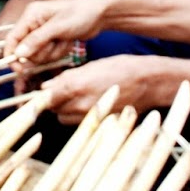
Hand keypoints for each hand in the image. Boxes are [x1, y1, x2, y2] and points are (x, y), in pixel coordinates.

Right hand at [5, 0, 111, 66]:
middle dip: (41, 52)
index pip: (12, 38)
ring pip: (38, 55)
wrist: (101, 13)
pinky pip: (50, 55)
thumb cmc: (81, 13)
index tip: (18, 69)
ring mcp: (43, 33)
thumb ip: (36, 40)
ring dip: (53, 52)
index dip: (12, 55)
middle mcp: (34, 24)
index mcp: (30, 15)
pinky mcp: (52, 40)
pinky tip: (68, 41)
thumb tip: (18, 54)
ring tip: (64, 40)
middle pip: (25, 50)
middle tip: (55, 43)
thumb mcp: (58, 26)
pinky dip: (60, 51)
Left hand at [40, 55, 161, 123]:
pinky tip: (89, 105)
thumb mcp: (90, 66)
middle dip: (54, 102)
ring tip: (77, 98)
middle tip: (62, 92)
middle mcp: (80, 105)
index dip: (41, 96)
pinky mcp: (100, 124)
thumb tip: (47, 86)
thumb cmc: (121, 68)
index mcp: (75, 87)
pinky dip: (79, 116)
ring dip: (65, 110)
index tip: (40, 94)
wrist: (148, 82)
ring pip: (65, 119)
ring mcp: (91, 117)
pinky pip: (80, 123)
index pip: (45, 98)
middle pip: (54, 110)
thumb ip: (66, 78)